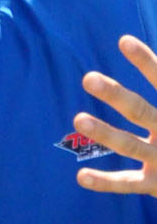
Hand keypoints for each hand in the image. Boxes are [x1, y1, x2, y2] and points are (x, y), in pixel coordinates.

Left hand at [74, 31, 156, 192]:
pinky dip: (106, 182)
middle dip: (116, 95)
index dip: (146, 62)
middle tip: (88, 78)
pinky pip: (129, 183)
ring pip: (131, 145)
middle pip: (141, 111)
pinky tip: (81, 177)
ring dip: (105, 133)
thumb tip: (132, 43)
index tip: (123, 41)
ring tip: (78, 119)